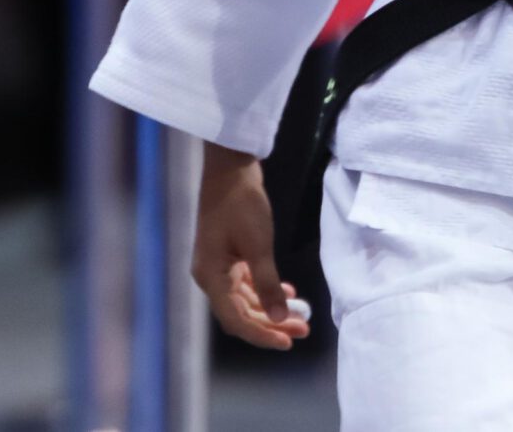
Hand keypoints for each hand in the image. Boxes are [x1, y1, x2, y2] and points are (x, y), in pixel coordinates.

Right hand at [191, 145, 310, 349]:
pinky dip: (265, 289)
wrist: (229, 169)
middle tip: (303, 329)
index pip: (236, 320)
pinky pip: (246, 283)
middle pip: (241, 312)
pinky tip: (288, 292)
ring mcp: (218, 265)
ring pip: (245, 299)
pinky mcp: (228, 255)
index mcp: (210, 277)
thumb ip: (268, 284)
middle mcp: (210, 276)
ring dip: (271, 308)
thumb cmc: (241, 204)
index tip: (288, 343)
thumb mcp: (259, 245)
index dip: (262, 335)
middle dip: (272, 324)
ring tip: (301, 316)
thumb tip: (281, 318)